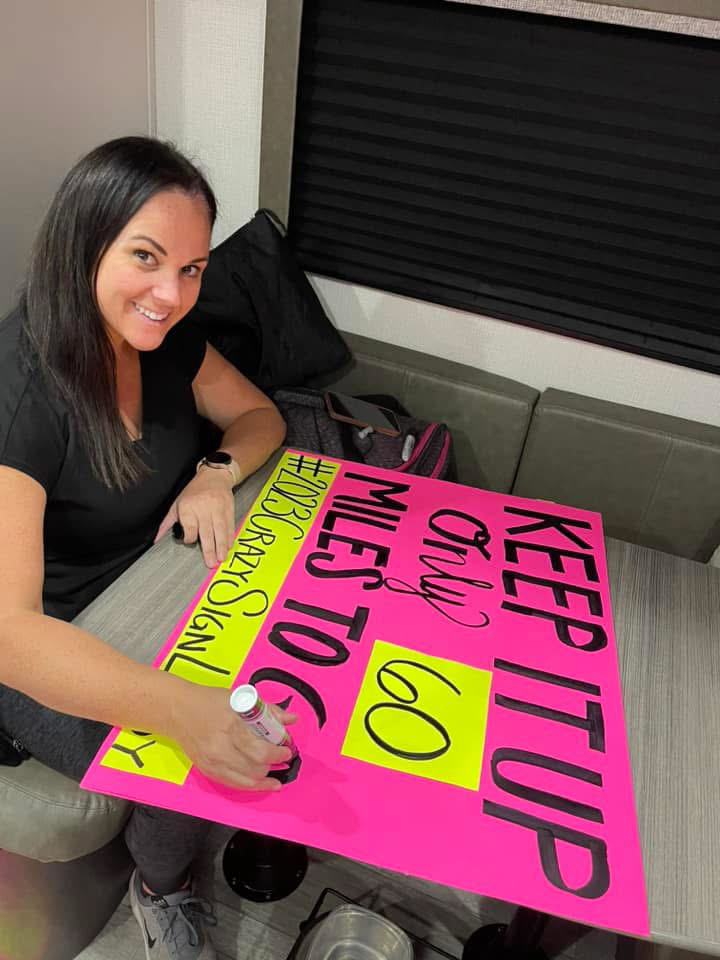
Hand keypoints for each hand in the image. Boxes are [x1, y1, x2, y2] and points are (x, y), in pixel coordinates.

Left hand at [154, 467, 234, 566]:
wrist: (214, 476)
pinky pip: (229, 525)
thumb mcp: (177, 504)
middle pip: (207, 532)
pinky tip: (228, 546)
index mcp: (188, 508)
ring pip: (220, 530)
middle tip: (212, 563)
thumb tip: (156, 540)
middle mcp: (203, 508)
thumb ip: (167, 524)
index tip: (191, 541)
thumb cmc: (193, 492)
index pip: (190, 528)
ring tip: (221, 558)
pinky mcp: (228, 508)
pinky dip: (229, 537)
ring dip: (221, 546)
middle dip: (209, 549)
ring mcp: (217, 508)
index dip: (190, 538)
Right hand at [170, 683, 296, 790]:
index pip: (260, 750)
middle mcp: (221, 748)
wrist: (176, 710)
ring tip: (275, 770)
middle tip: (282, 755)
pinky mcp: (208, 771)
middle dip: (274, 763)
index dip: (278, 752)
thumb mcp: (240, 699)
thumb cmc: (206, 701)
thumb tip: (289, 718)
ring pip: (246, 780)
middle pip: (255, 767)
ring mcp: (213, 763)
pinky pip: (233, 784)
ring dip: (265, 777)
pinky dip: (251, 785)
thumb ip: (267, 710)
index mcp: (230, 726)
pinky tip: (262, 782)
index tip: (287, 748)